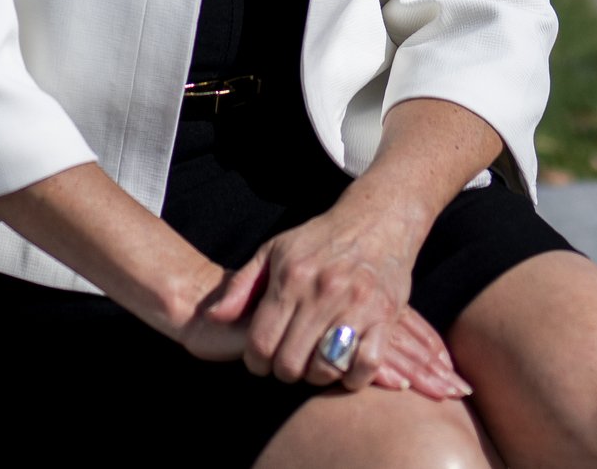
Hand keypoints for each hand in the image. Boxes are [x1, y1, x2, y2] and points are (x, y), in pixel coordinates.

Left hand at [203, 208, 469, 400]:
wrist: (377, 220)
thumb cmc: (320, 240)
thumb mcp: (273, 251)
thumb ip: (240, 285)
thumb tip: (211, 316)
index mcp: (291, 277)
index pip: (261, 343)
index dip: (256, 362)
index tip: (262, 359)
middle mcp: (322, 292)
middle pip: (291, 363)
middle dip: (284, 371)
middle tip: (290, 362)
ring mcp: (356, 305)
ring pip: (326, 368)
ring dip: (317, 375)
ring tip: (315, 363)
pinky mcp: (385, 316)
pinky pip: (366, 364)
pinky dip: (353, 376)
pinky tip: (346, 365)